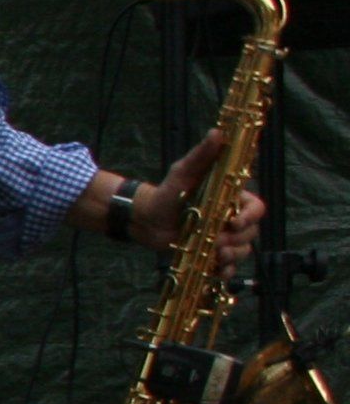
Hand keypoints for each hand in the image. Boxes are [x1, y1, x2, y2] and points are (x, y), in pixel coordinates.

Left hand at [134, 131, 263, 270]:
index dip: (250, 217)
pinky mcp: (212, 253)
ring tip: (215, 253)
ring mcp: (223, 237)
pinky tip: (216, 270)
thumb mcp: (183, 171)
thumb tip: (217, 132)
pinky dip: (225, 270)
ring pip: (243, 250)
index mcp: (232, 199)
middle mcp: (232, 219)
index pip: (256, 209)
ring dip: (233, 255)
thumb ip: (202, 154)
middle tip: (219, 242)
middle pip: (252, 232)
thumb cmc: (167, 191)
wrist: (147, 217)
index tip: (232, 221)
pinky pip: (228, 267)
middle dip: (238, 239)